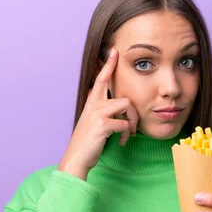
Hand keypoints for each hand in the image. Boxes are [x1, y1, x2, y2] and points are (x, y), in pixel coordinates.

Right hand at [58, 48, 138, 179]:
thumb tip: (119, 109)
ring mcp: (97, 113)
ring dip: (131, 123)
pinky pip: (124, 123)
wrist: (76, 159)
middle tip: (134, 124)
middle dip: (132, 106)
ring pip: (126, 106)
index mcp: (91, 104)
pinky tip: (121, 142)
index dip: (108, 65)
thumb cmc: (88, 144)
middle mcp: (93, 105)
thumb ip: (103, 113)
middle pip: (120, 93)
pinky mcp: (102, 124)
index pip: (100, 79)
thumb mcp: (93, 124)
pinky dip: (126, 134)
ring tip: (127, 135)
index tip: (114, 51)